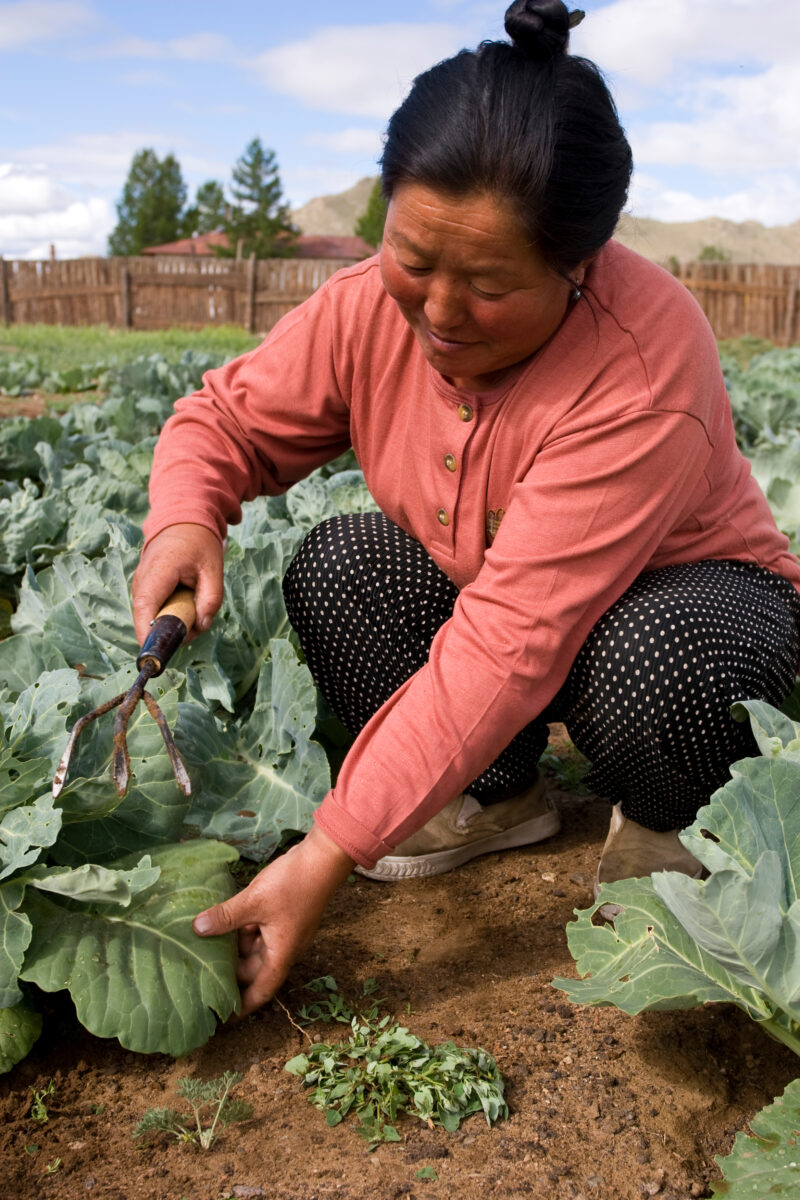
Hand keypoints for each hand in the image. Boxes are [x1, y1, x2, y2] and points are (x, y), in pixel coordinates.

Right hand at [131, 523, 223, 645]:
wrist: (183, 522)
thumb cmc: (199, 544)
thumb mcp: (214, 570)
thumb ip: (211, 600)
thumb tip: (201, 626)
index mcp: (160, 570)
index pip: (146, 606)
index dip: (147, 632)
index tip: (155, 653)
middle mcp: (143, 578)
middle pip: (146, 617)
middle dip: (168, 631)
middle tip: (195, 625)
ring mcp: (139, 583)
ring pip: (149, 616)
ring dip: (169, 622)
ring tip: (192, 606)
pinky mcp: (142, 588)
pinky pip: (152, 610)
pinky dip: (167, 614)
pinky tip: (183, 603)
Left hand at [193, 824, 355, 1015]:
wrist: (322, 858)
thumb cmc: (293, 884)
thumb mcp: (254, 901)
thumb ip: (225, 917)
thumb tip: (196, 928)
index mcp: (281, 954)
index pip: (260, 992)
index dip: (242, 1007)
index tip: (222, 1018)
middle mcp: (284, 948)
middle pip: (254, 970)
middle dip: (231, 974)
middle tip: (200, 977)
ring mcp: (284, 931)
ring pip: (254, 949)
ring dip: (234, 949)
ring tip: (205, 948)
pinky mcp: (282, 915)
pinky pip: (258, 932)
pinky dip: (242, 930)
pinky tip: (222, 922)